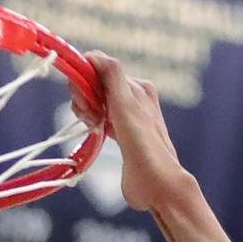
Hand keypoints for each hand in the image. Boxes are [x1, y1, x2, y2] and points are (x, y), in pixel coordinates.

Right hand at [68, 52, 189, 212]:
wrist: (159, 186)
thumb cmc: (144, 149)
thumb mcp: (126, 106)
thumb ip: (112, 76)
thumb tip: (93, 55)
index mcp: (138, 87)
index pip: (100, 68)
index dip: (85, 80)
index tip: (83, 101)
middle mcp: (135, 98)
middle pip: (96, 84)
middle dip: (85, 97)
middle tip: (91, 118)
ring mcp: (129, 117)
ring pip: (96, 101)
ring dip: (87, 111)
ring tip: (95, 127)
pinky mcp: (123, 136)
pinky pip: (101, 118)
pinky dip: (93, 122)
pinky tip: (96, 132)